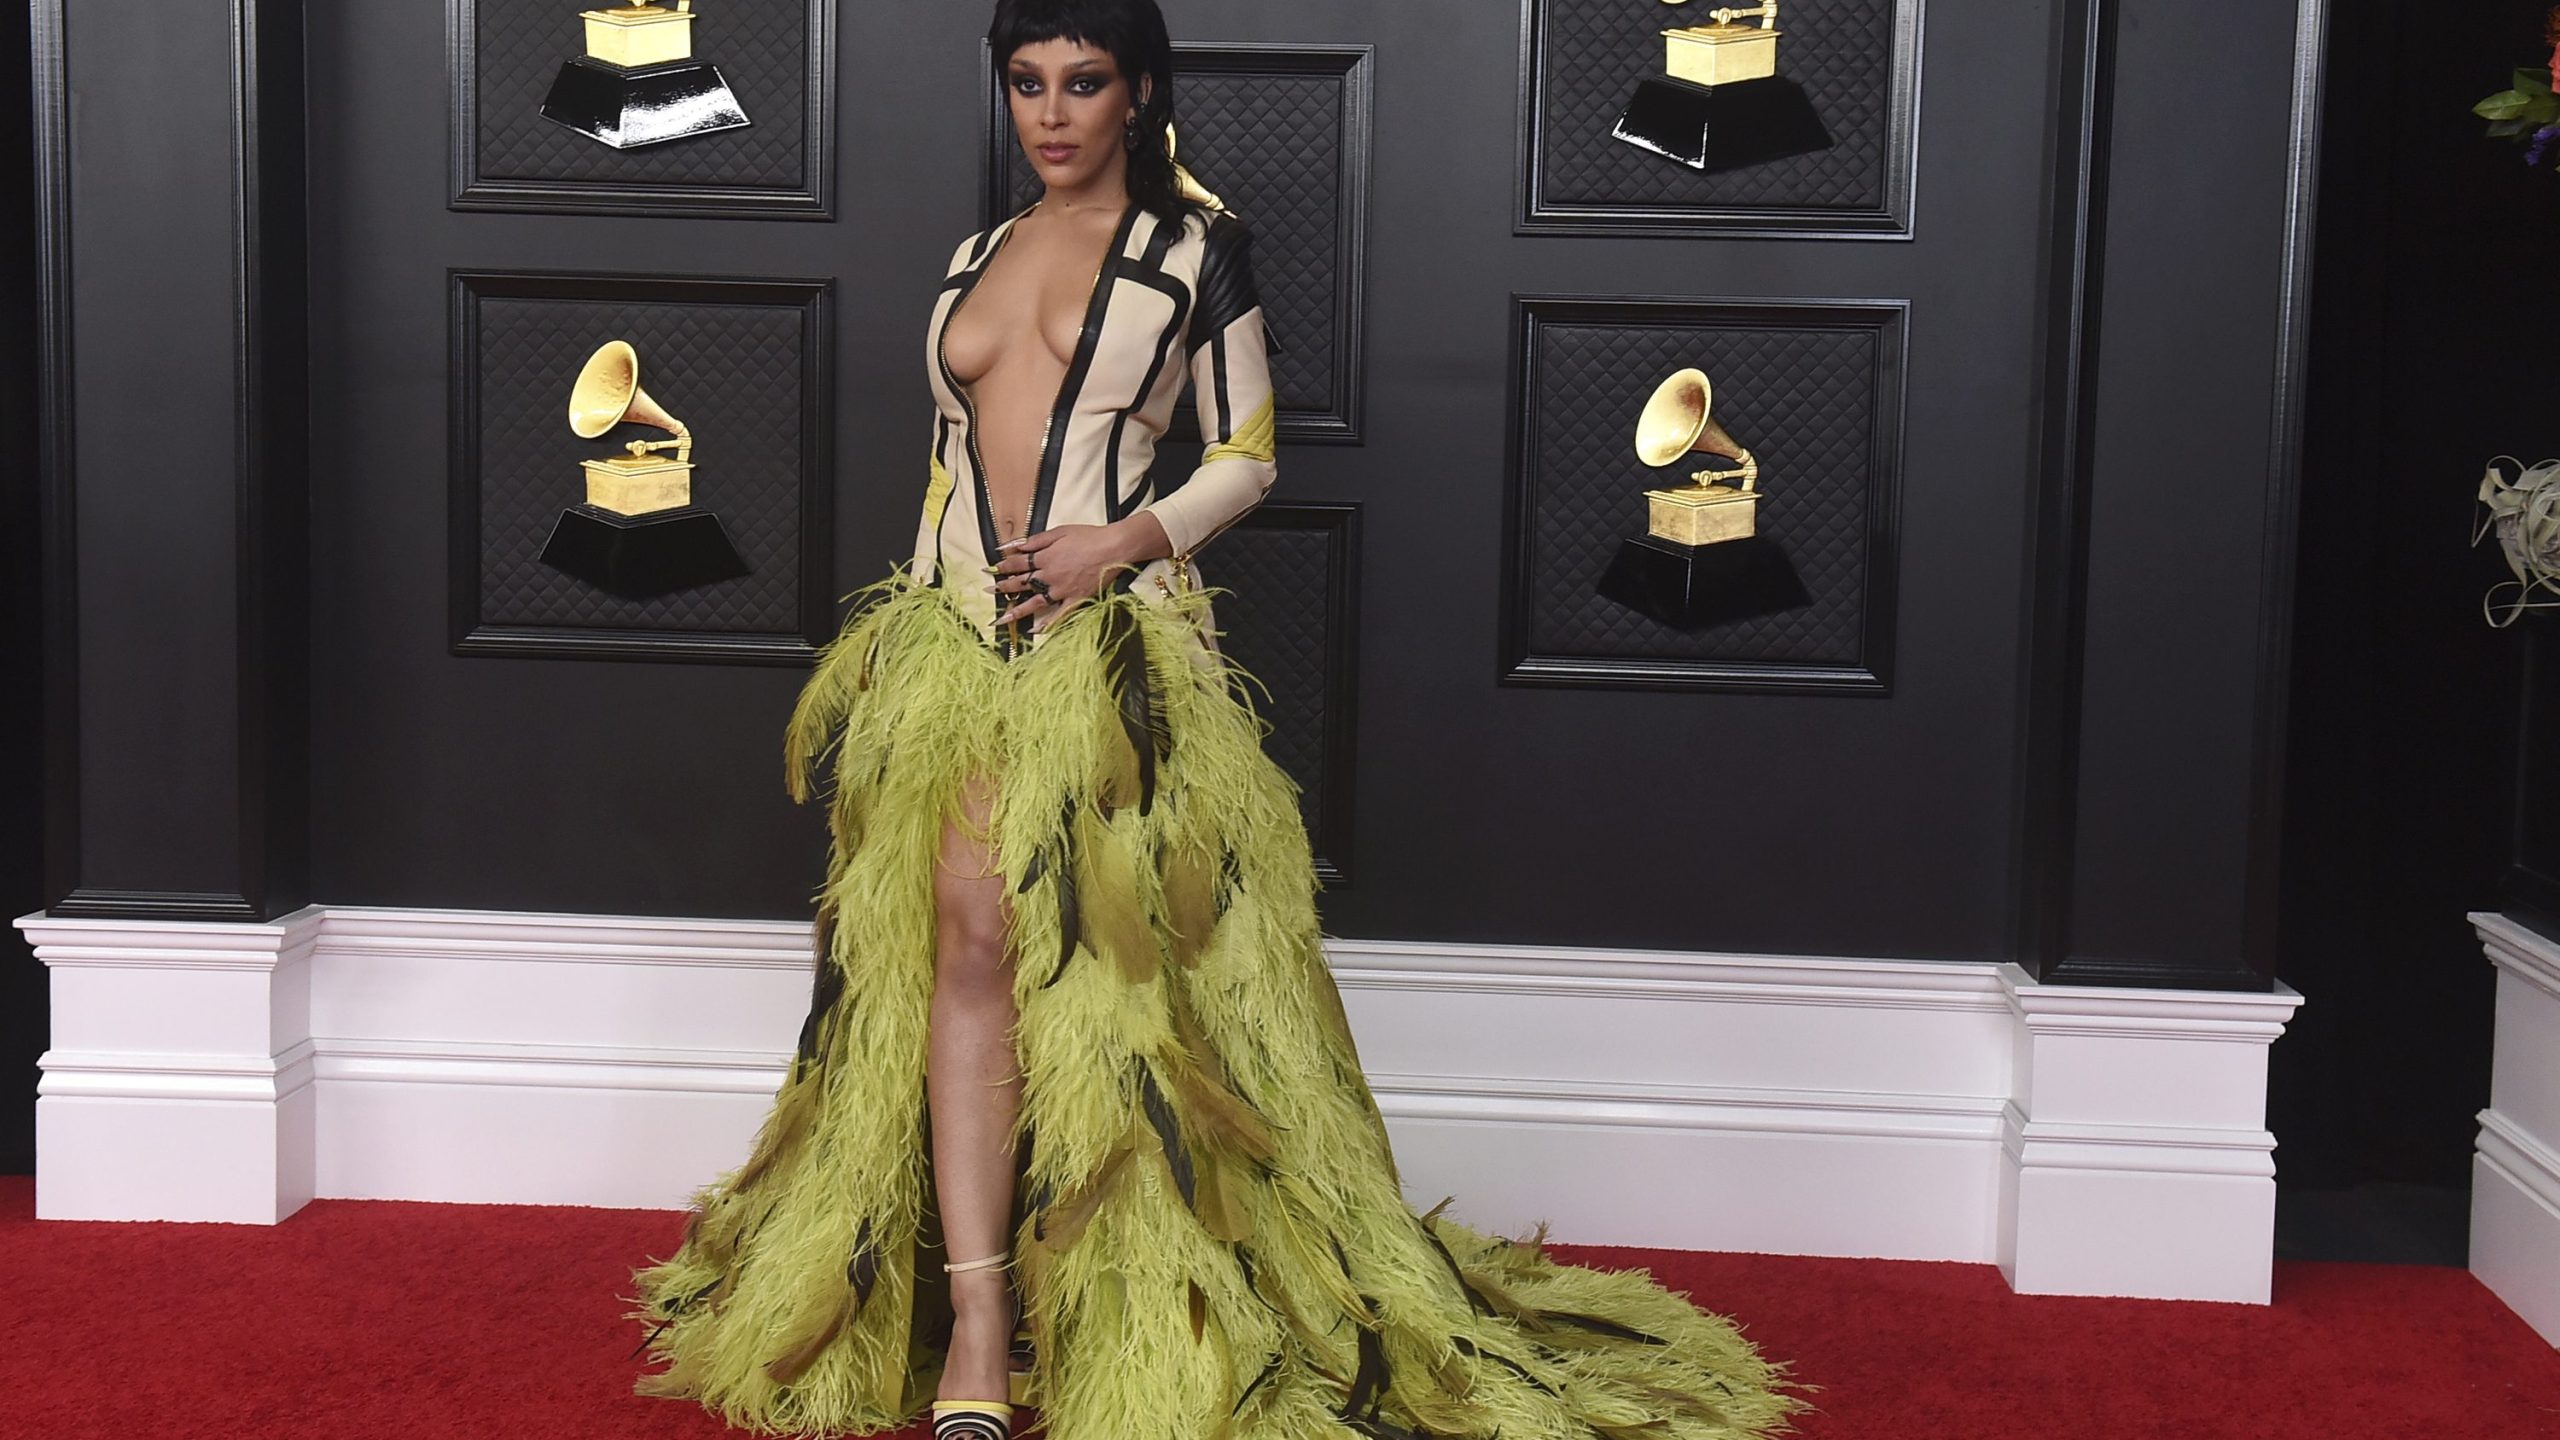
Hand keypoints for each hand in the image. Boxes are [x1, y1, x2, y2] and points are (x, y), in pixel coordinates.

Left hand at [989, 523, 1141, 628]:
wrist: (1114, 548)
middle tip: (989, 590)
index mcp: (1045, 557)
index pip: (1017, 563)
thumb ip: (1034, 540)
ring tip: (1000, 618)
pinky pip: (1058, 616)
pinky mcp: (1076, 600)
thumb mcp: (1059, 532)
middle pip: (1021, 583)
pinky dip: (1046, 625)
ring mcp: (1062, 590)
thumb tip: (1012, 545)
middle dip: (1003, 586)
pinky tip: (1034, 632)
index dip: (1003, 565)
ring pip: (1034, 603)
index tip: (991, 568)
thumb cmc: (1089, 537)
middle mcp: (1049, 576)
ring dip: (1015, 611)